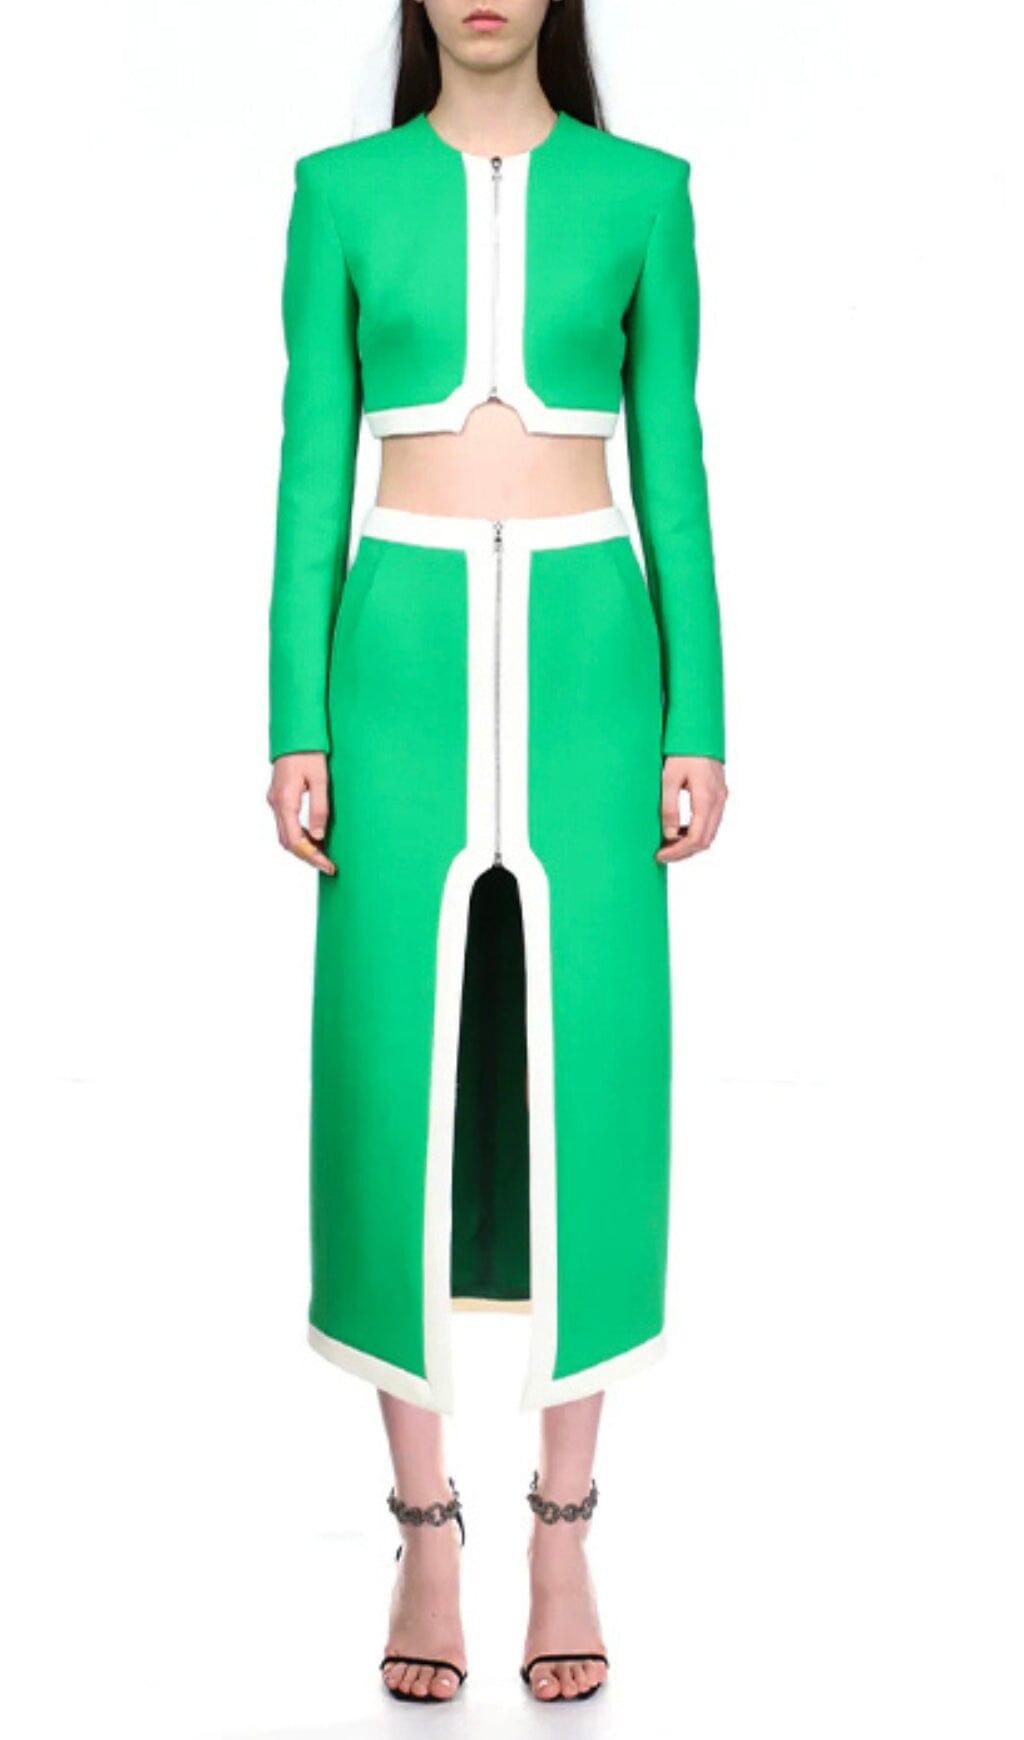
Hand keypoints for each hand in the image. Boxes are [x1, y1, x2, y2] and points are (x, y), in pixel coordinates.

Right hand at [266, 751, 335, 874]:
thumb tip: (319, 837)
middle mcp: (276, 803)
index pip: (295, 840)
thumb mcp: (321, 779)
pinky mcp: (278, 798)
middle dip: (307, 857)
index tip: (328, 865)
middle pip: (287, 842)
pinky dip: (298, 836)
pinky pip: (285, 824)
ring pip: (284, 835)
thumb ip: (319, 809)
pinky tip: (313, 839)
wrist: (295, 733)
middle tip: (328, 866)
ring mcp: (274, 801)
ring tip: (323, 856)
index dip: (311, 856)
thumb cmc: (310, 752)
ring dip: (302, 848)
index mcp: (285, 800)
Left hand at [656, 755, 727, 862]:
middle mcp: (718, 801)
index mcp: (707, 798)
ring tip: (668, 845)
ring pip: (710, 833)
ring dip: (690, 843)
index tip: (660, 855)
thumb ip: (669, 807)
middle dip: (684, 852)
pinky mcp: (719, 794)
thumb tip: (669, 835)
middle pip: (705, 840)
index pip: (696, 838)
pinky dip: (696, 832)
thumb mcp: (668, 778)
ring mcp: (721, 797)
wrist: (699, 729)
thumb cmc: (682, 749)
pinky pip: (711, 822)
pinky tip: (679, 830)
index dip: (677, 852)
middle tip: (662, 855)